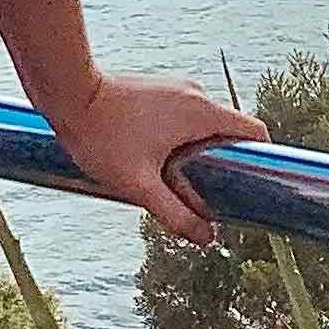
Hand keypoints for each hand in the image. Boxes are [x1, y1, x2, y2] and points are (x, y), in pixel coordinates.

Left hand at [46, 72, 267, 245]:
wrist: (67, 94)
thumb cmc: (101, 136)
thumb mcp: (140, 185)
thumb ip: (175, 214)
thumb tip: (207, 239)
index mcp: (201, 111)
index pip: (255, 131)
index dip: (261, 159)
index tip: (250, 186)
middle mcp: (195, 94)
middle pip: (230, 132)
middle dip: (224, 164)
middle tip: (207, 194)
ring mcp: (177, 88)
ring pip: (205, 126)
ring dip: (199, 153)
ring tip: (175, 179)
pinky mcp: (160, 90)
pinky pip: (186, 117)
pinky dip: (183, 139)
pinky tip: (157, 160)